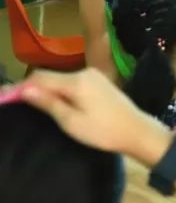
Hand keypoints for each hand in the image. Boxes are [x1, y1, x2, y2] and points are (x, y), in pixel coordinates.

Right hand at [20, 68, 167, 159]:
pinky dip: (59, 90)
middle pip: (50, 76)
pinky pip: (72, 82)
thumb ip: (48, 103)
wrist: (136, 131)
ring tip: (30, 102)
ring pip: (61, 79)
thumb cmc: (102, 130)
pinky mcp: (99, 81)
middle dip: (32, 87)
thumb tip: (25, 89)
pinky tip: (53, 101)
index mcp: (77, 81)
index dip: (21, 86)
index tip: (5, 97)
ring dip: (46, 89)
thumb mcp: (71, 121)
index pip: (40, 77)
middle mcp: (85, 72)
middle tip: (13, 101)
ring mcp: (93, 76)